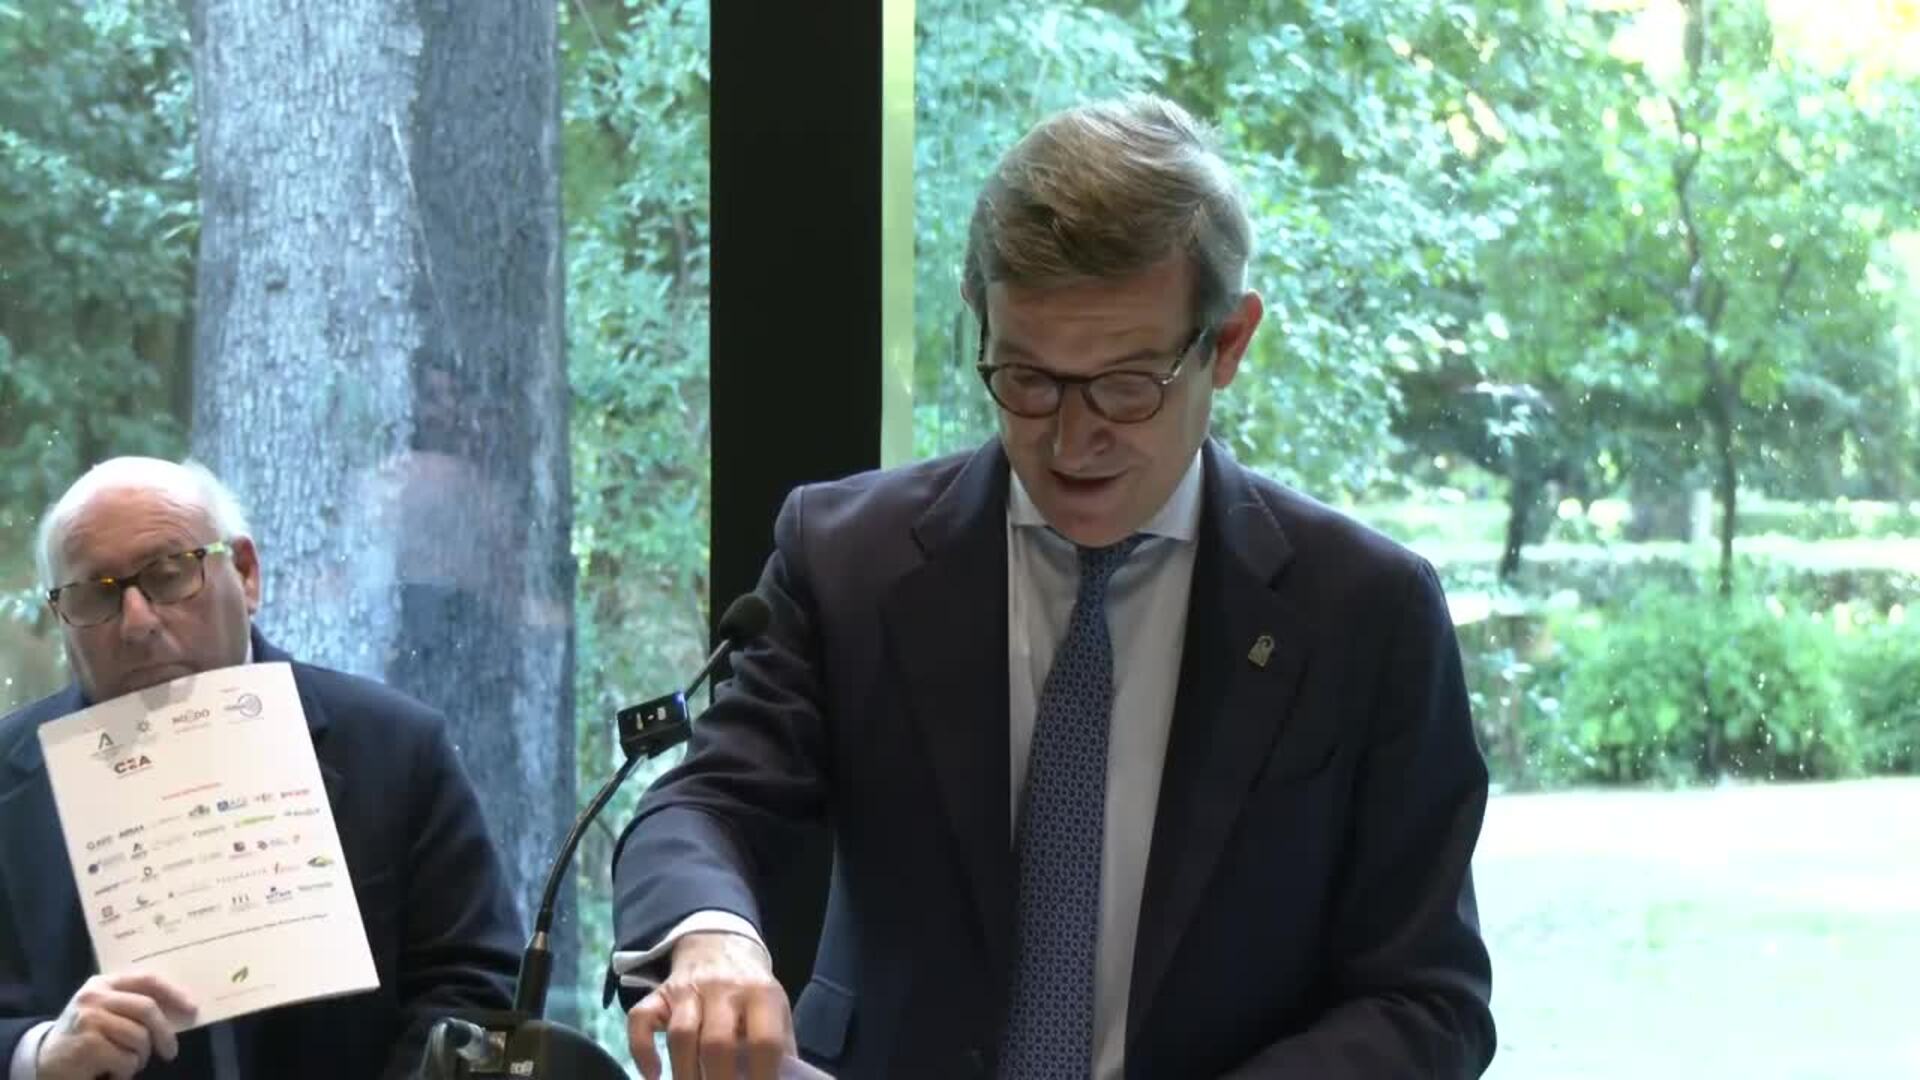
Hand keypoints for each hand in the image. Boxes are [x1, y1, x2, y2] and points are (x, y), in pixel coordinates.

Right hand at [35, 971, 196, 1079]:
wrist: (42, 1061)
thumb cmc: (84, 1036)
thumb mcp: (105, 1012)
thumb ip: (133, 1005)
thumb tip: (182, 1010)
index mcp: (102, 983)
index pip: (146, 979)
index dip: (173, 993)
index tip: (192, 1009)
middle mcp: (94, 996)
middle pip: (147, 1009)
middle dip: (164, 1033)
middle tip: (170, 1052)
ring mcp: (89, 1019)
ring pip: (139, 1037)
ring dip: (138, 1058)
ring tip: (125, 1064)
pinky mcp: (87, 1044)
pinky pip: (126, 1059)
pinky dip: (125, 1071)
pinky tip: (109, 1072)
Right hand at [627, 931, 793, 1079]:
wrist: (720, 945)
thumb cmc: (751, 990)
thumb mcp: (775, 1009)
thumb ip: (779, 1046)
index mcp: (760, 994)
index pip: (765, 1040)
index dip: (763, 1076)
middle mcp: (723, 989)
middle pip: (717, 1042)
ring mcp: (687, 989)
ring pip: (680, 1033)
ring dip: (684, 1074)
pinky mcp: (658, 993)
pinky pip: (640, 1019)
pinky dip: (642, 1050)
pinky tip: (652, 1074)